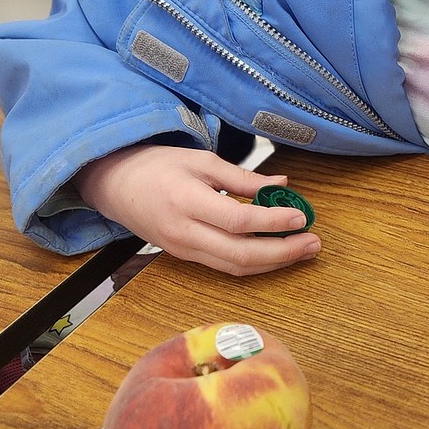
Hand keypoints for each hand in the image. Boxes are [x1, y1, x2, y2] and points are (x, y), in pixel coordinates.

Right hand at [76, 145, 320, 275]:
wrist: (114, 185)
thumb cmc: (158, 166)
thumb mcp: (201, 160)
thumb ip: (242, 177)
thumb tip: (282, 183)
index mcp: (187, 201)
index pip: (238, 221)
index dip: (273, 222)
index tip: (302, 216)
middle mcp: (185, 232)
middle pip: (240, 254)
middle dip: (283, 253)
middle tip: (314, 243)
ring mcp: (183, 249)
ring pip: (234, 267)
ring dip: (273, 263)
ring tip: (304, 251)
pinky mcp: (185, 257)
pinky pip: (224, 266)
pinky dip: (254, 263)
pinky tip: (276, 253)